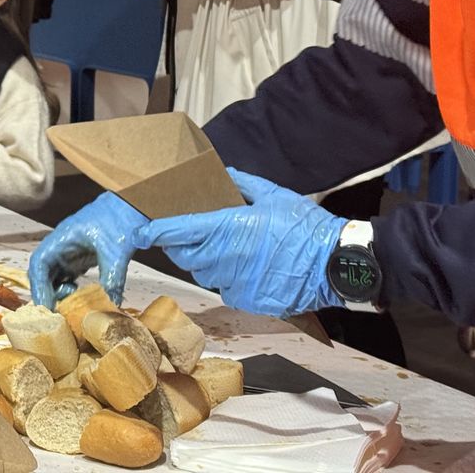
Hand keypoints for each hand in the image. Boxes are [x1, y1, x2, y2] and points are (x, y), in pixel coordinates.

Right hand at [28, 191, 145, 307]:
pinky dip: (67, 291)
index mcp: (62, 238)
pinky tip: (79, 299)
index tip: (46, 306)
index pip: (39, 263)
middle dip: (45, 294)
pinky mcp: (78, 259)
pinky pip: (64, 278)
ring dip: (56, 294)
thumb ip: (112, 278)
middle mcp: (60, 246)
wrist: (132, 207)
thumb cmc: (120, 219)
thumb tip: (112, 306)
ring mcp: (68, 252)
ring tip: (70, 308)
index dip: (39, 286)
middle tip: (57, 315)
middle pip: (41, 273)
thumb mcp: (116, 251)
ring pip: (51, 277)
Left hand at [132, 169, 346, 317]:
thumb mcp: (273, 195)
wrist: (335, 265)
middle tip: (191, 236)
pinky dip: (229, 279)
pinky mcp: (246, 300)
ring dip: (207, 262)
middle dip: (181, 246)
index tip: (140, 231)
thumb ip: (242, 185)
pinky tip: (248, 268)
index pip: (178, 231)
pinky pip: (225, 289)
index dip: (155, 231)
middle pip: (185, 255)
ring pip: (204, 273)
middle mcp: (225, 257)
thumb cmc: (306, 228)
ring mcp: (235, 282)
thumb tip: (223, 175)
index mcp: (227, 228)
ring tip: (228, 249)